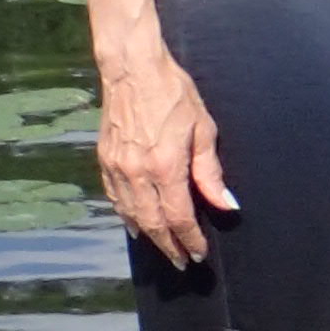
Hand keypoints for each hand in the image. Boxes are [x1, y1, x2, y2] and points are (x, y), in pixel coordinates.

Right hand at [99, 46, 233, 267]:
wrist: (133, 69)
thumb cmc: (174, 93)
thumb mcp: (203, 129)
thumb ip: (210, 171)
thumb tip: (225, 204)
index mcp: (165, 167)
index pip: (178, 217)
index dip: (189, 239)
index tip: (198, 254)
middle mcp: (137, 173)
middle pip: (153, 223)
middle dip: (169, 246)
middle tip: (181, 261)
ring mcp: (117, 168)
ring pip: (131, 214)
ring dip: (148, 235)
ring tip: (163, 247)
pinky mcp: (104, 160)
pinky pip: (115, 197)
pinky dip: (126, 214)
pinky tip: (136, 222)